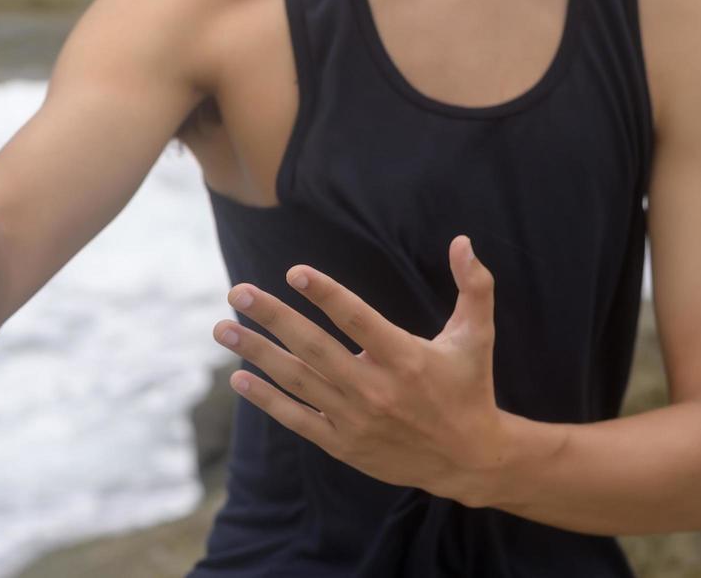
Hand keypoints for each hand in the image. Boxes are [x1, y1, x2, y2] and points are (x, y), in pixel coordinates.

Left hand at [212, 235, 509, 504]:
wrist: (468, 460)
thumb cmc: (469, 387)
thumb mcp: (477, 336)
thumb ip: (473, 286)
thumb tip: (461, 240)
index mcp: (406, 358)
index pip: (358, 320)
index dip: (327, 295)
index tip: (295, 273)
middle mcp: (376, 389)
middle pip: (314, 348)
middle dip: (272, 318)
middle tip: (237, 292)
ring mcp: (356, 419)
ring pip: (297, 381)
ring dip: (256, 354)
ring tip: (223, 329)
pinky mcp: (344, 443)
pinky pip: (297, 418)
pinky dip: (267, 399)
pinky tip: (239, 378)